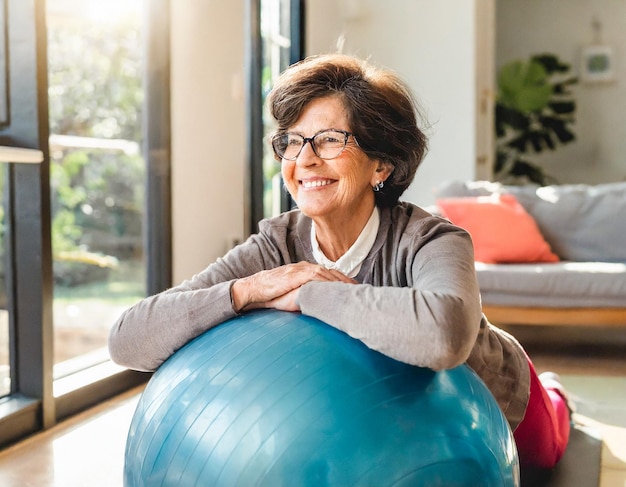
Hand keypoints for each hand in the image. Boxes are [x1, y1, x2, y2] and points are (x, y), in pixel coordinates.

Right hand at [231, 262, 354, 311]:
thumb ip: (303, 297)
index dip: (343, 280)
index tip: (355, 288)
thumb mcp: (289, 295)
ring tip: (352, 290)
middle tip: (361, 290)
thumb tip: (315, 308)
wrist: (251, 289)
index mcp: (304, 271)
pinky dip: (326, 282)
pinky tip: (335, 288)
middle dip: (346, 281)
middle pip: (331, 272)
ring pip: (325, 274)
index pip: (328, 274)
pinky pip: (314, 277)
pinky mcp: (294, 275)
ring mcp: (299, 270)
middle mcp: (303, 267)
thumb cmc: (269, 294)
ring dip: (340, 281)